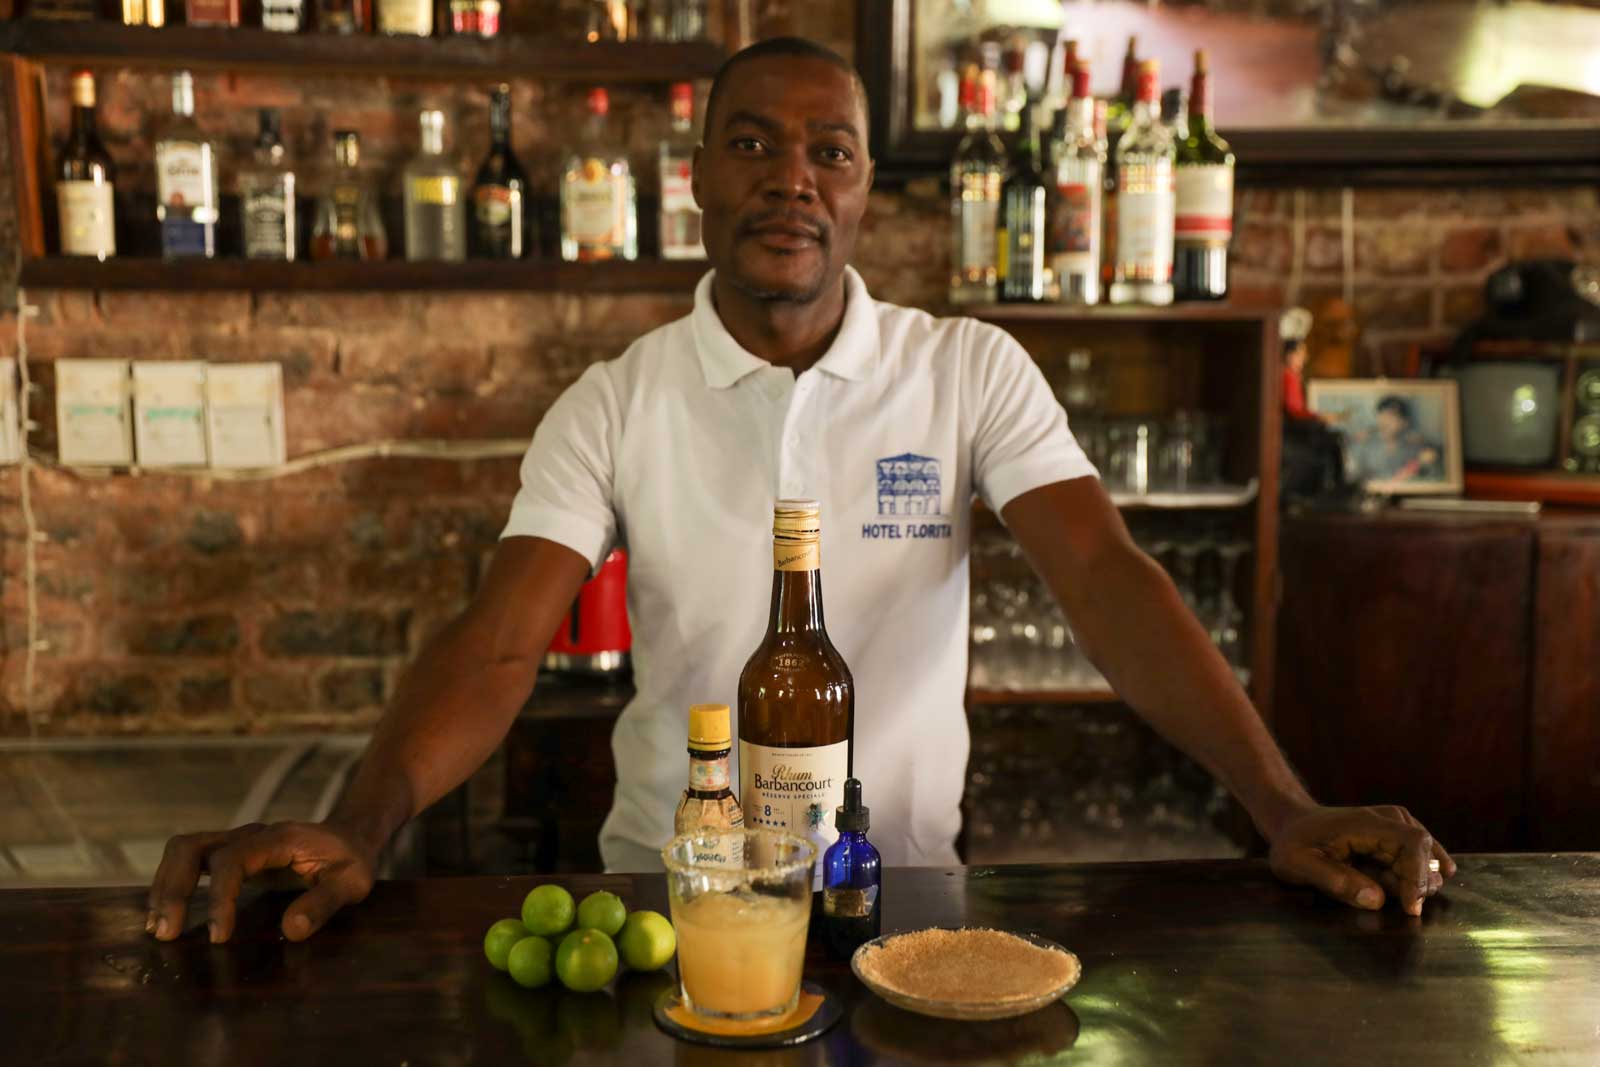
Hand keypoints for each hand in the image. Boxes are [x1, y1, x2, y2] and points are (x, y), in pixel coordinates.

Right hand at [146, 821, 377, 943]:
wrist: (351, 836)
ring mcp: (237, 841)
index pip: (233, 860)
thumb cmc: (352, 860)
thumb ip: (325, 903)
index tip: (218, 936)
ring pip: (184, 849)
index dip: (219, 898)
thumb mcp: (353, 883)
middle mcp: (251, 835)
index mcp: (278, 838)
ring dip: (164, 885)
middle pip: (192, 847)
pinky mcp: (230, 853)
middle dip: (174, 889)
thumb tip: (290, 930)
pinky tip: (164, 915)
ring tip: (158, 928)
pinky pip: (189, 860)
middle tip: (167, 933)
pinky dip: (170, 884)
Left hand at [1268, 805, 1455, 915]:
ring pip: (1425, 853)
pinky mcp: (1396, 832)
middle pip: (1423, 851)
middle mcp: (1388, 818)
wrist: (1292, 823)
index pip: (1411, 844)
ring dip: (1418, 879)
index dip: (1417, 876)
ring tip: (1395, 894)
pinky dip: (1423, 870)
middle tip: (1402, 907)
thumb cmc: (1293, 845)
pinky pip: (1420, 852)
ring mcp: (1394, 822)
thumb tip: (1377, 900)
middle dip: (1418, 883)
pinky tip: (1433, 881)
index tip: (1411, 907)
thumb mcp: (1299, 865)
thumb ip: (1337, 882)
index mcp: (1365, 824)